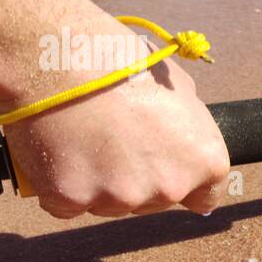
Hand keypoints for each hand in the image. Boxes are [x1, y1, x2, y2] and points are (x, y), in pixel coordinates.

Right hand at [2, 45, 230, 219]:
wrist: (63, 57)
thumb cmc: (123, 63)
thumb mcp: (180, 89)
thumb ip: (190, 129)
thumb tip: (191, 149)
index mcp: (204, 161)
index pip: (204, 197)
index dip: (183, 182)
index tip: (164, 169)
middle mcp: (169, 186)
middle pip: (152, 201)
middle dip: (135, 178)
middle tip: (112, 137)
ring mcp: (120, 197)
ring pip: (108, 204)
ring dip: (96, 182)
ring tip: (82, 135)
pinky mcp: (72, 199)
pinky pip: (66, 204)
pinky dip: (58, 183)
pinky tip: (57, 147)